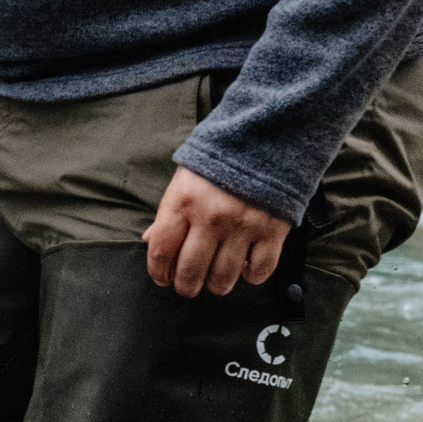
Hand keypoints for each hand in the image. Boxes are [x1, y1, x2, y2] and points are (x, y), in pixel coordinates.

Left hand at [143, 167, 289, 297]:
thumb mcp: (186, 178)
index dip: (158, 272)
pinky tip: (245, 266)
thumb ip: (169, 212)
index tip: (163, 278)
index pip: (161, 251)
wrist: (270, 135)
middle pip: (189, 272)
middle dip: (185, 286)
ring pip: (223, 278)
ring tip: (216, 279)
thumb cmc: (221, 160)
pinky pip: (259, 271)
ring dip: (217, 285)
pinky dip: (251, 276)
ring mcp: (242, 225)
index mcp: (182, 201)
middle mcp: (210, 216)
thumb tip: (150, 242)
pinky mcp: (273, 230)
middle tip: (188, 285)